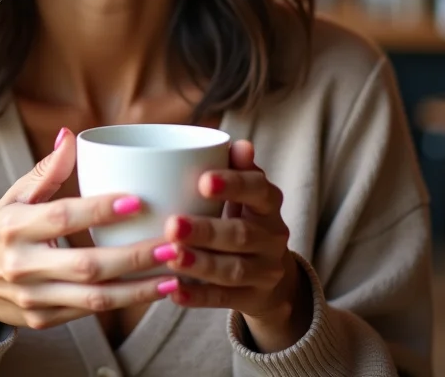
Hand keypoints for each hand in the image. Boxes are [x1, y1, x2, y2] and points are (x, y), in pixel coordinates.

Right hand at [0, 128, 179, 333]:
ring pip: (94, 298)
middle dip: (134, 257)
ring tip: (174, 276)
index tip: (136, 200)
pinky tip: (153, 291)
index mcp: (15, 226)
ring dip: (139, 289)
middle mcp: (21, 265)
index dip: (99, 209)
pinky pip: (89, 312)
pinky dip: (124, 303)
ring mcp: (32, 297)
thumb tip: (71, 135)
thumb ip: (47, 170)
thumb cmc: (0, 230)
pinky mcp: (43, 320)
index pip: (62, 217)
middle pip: (87, 265)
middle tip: (172, 243)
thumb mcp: (14, 196)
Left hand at [162, 140, 311, 352]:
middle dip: (206, 231)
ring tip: (171, 256)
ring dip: (200, 263)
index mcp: (269, 205)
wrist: (273, 278)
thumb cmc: (246, 221)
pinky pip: (225, 299)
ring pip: (233, 270)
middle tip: (173, 224)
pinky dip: (199, 296)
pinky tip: (174, 291)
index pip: (259, 191)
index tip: (202, 180)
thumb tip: (240, 144)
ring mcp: (266, 272)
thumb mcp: (247, 196)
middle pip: (241, 234)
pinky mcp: (253, 299)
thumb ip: (239, 170)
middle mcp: (273, 238)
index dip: (234, 185)